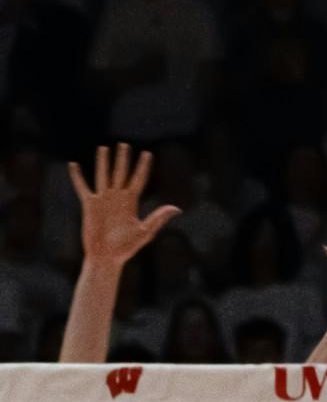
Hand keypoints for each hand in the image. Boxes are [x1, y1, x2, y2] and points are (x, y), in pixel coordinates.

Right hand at [68, 144, 179, 267]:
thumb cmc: (126, 247)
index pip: (138, 180)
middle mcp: (117, 198)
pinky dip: (77, 176)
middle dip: (123, 159)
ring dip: (103, 162)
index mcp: (132, 202)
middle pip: (121, 173)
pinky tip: (73, 164)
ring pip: (103, 176)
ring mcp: (103, 200)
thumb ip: (159, 217)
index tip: (148, 154)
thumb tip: (178, 208)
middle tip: (125, 144)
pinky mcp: (89, 205)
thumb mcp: (145, 231)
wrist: (106, 257)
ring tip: (104, 148)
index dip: (143, 167)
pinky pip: (82, 187)